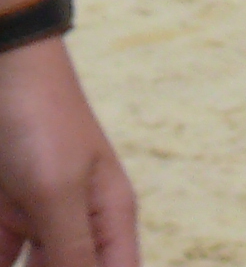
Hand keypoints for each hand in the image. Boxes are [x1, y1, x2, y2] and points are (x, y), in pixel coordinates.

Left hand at [0, 26, 135, 266]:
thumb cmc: (39, 120)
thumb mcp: (58, 192)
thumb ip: (72, 253)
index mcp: (108, 217)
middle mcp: (76, 223)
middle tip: (27, 261)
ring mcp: (36, 219)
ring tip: (6, 248)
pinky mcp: (1, 215)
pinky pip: (1, 255)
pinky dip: (0, 258)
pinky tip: (0, 250)